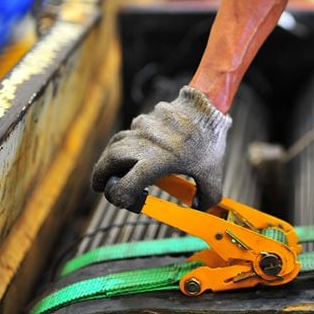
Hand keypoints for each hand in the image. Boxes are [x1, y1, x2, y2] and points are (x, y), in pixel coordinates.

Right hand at [92, 86, 231, 210]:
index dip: (119, 197)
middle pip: (109, 160)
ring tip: (113, 169)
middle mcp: (144, 145)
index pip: (124, 185)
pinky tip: (137, 150)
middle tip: (100, 186)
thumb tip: (198, 207)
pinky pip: (131, 131)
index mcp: (157, 162)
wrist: (208, 106)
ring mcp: (142, 128)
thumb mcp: (213, 174)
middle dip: (100, 175)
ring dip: (110, 158)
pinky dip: (128, 143)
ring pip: (116, 143)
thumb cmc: (210, 141)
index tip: (125, 201)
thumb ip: (207, 196)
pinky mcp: (145, 117)